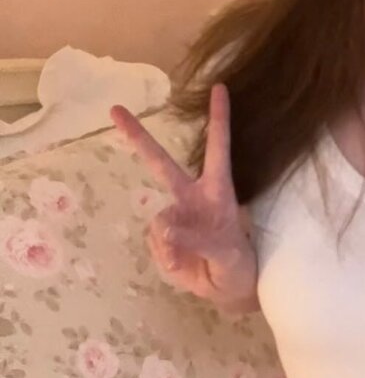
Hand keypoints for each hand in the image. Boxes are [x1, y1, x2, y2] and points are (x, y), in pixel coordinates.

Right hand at [109, 84, 257, 305]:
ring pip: (158, 222)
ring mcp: (175, 216)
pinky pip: (155, 243)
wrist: (228, 290)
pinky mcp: (162, 237)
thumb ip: (197, 239)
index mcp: (218, 191)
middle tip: (115, 109)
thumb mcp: (226, 254)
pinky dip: (166, 258)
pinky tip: (182, 265)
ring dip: (171, 246)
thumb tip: (164, 226)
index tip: (221, 87)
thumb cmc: (237, 265)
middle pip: (162, 163)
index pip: (218, 149)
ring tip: (191, 261)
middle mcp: (192, 196)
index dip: (219, 119)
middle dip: (138, 137)